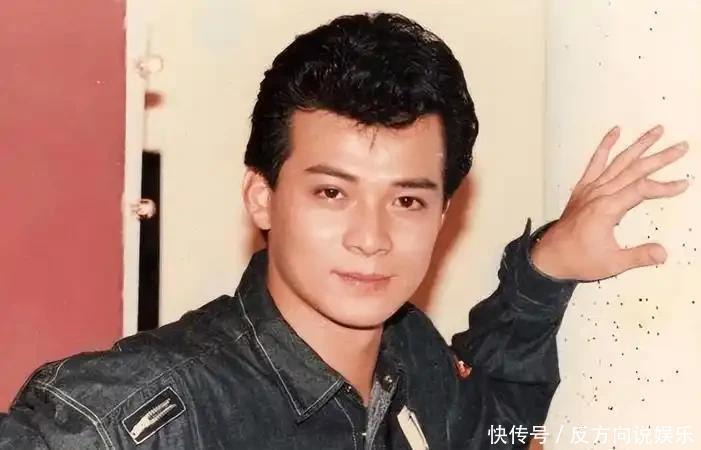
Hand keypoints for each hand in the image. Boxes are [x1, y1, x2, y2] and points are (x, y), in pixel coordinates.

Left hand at [531, 125, 690, 281]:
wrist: (550, 257)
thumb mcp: (612, 263)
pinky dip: (605, 146)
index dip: (664, 187)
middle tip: (681, 147)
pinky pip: (594, 163)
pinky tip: (614, 132)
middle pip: (634, 170)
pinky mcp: (582, 189)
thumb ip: (638, 256)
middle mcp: (598, 194)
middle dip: (660, 157)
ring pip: (618, 161)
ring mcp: (589, 189)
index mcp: (606, 209)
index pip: (641, 190)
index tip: (682, 185)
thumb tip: (662, 253)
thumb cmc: (577, 259)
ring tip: (656, 131)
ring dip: (638, 145)